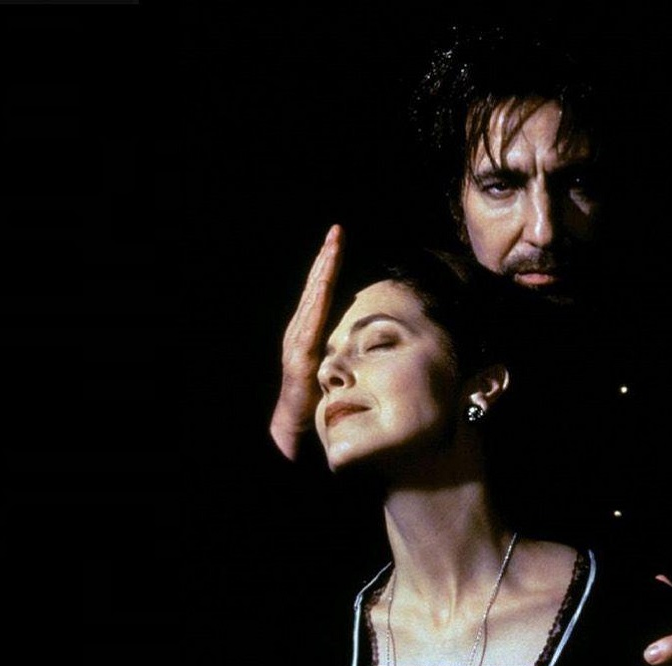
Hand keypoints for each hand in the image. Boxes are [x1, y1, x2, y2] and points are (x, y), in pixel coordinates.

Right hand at [269, 224, 344, 459]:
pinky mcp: (301, 358)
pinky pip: (311, 325)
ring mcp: (298, 342)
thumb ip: (348, 349)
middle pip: (315, 287)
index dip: (330, 265)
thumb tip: (376, 337)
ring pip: (313, 299)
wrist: (295, 427)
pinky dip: (317, 302)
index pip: (322, 291)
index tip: (339, 240)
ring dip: (323, 272)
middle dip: (326, 258)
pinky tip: (325, 286)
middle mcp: (300, 330)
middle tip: (337, 232)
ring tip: (332, 248)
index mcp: (310, 330)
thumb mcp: (337, 366)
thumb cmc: (318, 399)